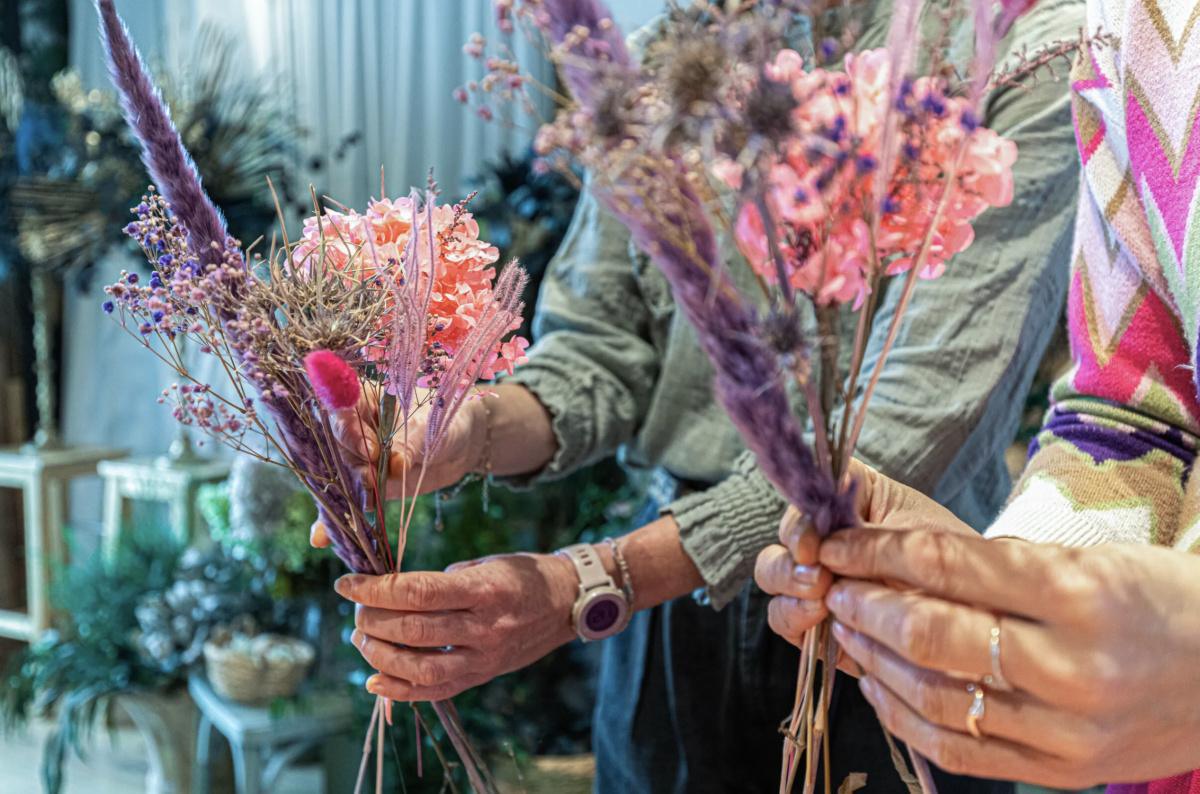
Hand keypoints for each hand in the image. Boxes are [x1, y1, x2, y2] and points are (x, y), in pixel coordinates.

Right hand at [310, 384, 484, 548]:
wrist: (457, 444)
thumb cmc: (443, 420)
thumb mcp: (429, 429)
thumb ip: (408, 446)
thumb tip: (393, 467)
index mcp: (363, 400)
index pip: (342, 411)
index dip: (351, 431)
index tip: (371, 450)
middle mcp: (352, 429)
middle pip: (336, 447)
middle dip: (352, 465)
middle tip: (371, 478)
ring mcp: (355, 458)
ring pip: (341, 476)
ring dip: (350, 492)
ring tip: (367, 502)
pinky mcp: (362, 484)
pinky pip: (344, 502)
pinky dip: (332, 521)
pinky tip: (321, 538)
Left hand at [333, 551, 578, 700]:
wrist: (568, 604)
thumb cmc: (523, 575)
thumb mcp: (486, 563)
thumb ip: (443, 580)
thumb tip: (393, 591)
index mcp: (485, 589)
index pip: (418, 592)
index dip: (376, 590)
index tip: (348, 584)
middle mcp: (485, 627)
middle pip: (413, 630)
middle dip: (373, 620)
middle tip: (357, 610)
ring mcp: (484, 657)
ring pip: (420, 668)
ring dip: (380, 656)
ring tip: (362, 639)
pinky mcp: (483, 676)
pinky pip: (436, 691)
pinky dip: (400, 691)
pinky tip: (375, 680)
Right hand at [755, 459, 972, 647]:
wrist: (984, 613)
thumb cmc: (957, 561)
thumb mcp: (919, 535)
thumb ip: (867, 536)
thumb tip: (818, 543)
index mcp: (849, 501)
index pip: (806, 495)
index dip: (801, 518)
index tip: (813, 541)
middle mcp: (826, 538)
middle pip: (780, 539)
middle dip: (789, 560)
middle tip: (818, 578)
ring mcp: (819, 579)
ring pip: (773, 578)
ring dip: (788, 588)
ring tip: (819, 601)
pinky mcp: (819, 622)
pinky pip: (786, 620)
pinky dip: (794, 620)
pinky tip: (818, 620)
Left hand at [818, 529, 1199, 786]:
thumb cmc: (1158, 600)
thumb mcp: (1089, 559)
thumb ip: (1000, 566)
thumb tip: (898, 564)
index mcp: (1077, 590)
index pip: (943, 563)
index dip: (873, 552)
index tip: (836, 545)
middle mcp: (1070, 664)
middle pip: (928, 634)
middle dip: (863, 606)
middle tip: (833, 587)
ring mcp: (1067, 728)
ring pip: (932, 697)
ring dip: (874, 661)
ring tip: (848, 631)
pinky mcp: (1064, 771)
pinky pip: (958, 750)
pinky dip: (904, 718)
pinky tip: (881, 686)